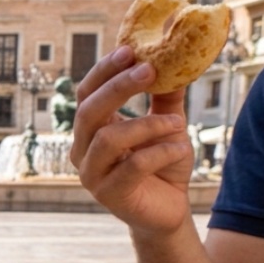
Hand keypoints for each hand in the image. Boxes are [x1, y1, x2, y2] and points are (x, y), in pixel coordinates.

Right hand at [70, 46, 194, 237]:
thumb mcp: (167, 125)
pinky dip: (160, 153)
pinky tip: (180, 150)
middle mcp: (83, 150)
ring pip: (109, 138)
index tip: (130, 50)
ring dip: (148, 125)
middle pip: (88, 111)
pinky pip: (133, 166)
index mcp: (91, 130)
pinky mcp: (110, 195)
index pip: (86, 93)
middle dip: (118, 87)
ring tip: (178, 125)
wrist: (169, 211)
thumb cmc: (163, 166)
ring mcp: (92, 174)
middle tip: (149, 69)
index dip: (103, 71)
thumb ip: (165, 97)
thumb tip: (176, 57)